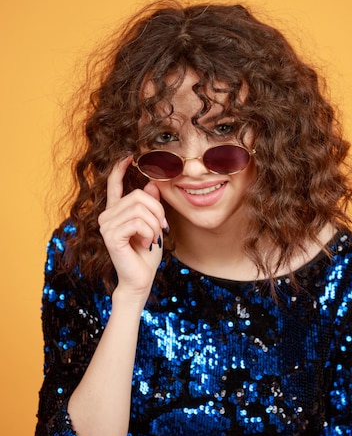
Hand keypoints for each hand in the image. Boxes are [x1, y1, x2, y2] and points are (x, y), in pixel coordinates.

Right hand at [98, 157, 166, 295]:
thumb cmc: (147, 254)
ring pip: (140, 209)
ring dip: (154, 224)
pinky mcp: (111, 236)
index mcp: (116, 211)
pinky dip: (149, 232)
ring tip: (152, 238)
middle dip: (158, 211)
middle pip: (139, 195)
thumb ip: (151, 206)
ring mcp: (106, 225)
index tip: (129, 155)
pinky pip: (138, 222)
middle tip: (161, 229)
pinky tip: (146, 243)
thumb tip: (151, 183)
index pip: (113, 184)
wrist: (140, 279)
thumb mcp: (153, 225)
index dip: (119, 168)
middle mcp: (107, 215)